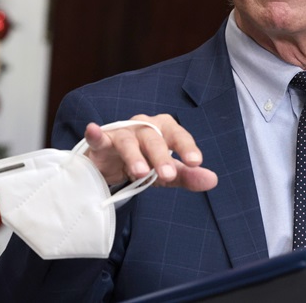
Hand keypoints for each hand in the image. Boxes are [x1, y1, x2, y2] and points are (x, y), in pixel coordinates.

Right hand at [84, 115, 217, 191]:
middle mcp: (143, 126)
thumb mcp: (168, 172)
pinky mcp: (102, 142)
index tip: (195, 162)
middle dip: (161, 157)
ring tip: (140, 173)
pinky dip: (96, 133)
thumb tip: (212, 179)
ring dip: (134, 156)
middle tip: (168, 175)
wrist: (113, 163)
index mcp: (163, 129)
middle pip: (153, 139)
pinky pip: (99, 137)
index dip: (186, 148)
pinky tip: (93, 129)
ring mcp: (121, 133)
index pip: (177, 135)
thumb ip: (188, 176)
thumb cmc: (146, 162)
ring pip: (128, 142)